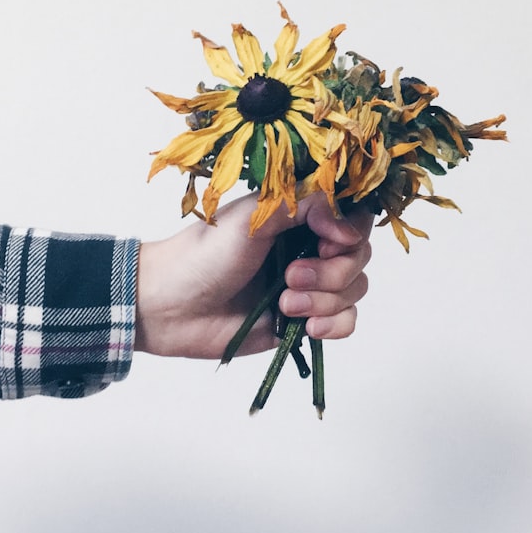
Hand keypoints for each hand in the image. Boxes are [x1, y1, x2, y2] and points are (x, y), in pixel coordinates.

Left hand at [135, 192, 372, 358]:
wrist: (172, 307)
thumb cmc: (204, 255)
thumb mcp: (254, 217)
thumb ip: (305, 206)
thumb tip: (347, 227)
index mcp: (299, 215)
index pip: (352, 217)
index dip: (349, 233)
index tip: (326, 243)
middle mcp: (309, 247)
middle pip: (359, 257)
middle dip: (331, 273)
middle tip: (289, 277)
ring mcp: (309, 285)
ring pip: (353, 291)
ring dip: (324, 300)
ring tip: (284, 303)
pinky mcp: (304, 319)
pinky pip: (345, 321)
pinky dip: (334, 325)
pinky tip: (306, 326)